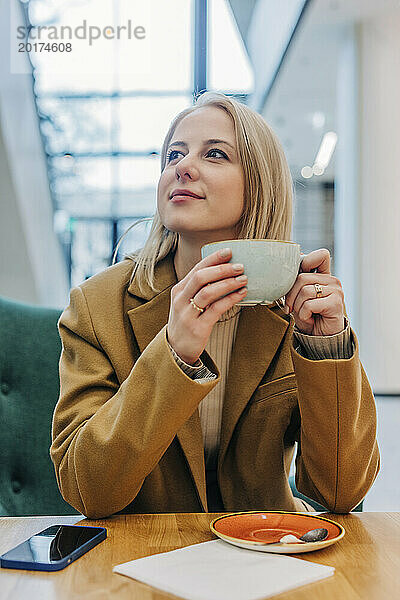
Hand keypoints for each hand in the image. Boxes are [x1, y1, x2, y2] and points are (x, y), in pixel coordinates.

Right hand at [167, 248, 247, 364]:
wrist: (176, 349)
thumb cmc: (187, 321)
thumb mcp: (187, 302)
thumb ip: (200, 288)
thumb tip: (224, 271)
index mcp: (179, 290)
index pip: (196, 268)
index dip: (213, 259)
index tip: (229, 251)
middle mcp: (181, 300)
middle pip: (200, 277)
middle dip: (222, 269)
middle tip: (239, 266)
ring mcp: (188, 314)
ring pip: (208, 292)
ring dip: (228, 283)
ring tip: (243, 279)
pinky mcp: (198, 327)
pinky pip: (216, 309)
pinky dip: (230, 299)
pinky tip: (241, 294)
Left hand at [284, 249, 344, 335]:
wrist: (320, 338)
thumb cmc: (308, 316)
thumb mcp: (298, 296)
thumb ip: (296, 281)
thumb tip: (291, 263)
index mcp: (324, 275)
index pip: (321, 256)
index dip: (306, 262)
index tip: (295, 279)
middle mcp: (332, 280)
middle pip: (302, 278)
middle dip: (291, 296)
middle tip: (291, 308)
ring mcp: (336, 291)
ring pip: (304, 291)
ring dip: (298, 307)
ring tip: (304, 315)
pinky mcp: (336, 303)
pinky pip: (309, 304)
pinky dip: (304, 315)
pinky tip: (310, 319)